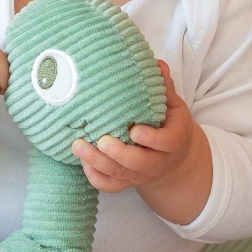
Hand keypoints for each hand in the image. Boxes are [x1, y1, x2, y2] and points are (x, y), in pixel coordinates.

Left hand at [71, 61, 196, 192]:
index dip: (152, 139)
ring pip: (120, 175)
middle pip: (139, 164)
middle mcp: (157, 162)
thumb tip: (158, 65)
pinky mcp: (127, 182)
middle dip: (119, 154)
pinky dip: (95, 177)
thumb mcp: (173, 107)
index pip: (167, 143)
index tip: (134, 130)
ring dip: (98, 163)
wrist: (173, 158)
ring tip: (78, 146)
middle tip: (102, 140)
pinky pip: (110, 186)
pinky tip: (83, 162)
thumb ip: (165, 88)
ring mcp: (140, 175)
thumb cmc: (169, 125)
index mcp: (173, 141)